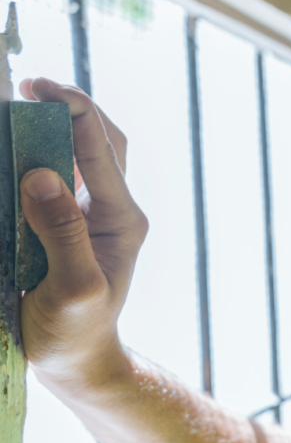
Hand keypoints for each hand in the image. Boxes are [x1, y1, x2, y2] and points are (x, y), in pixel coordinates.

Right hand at [18, 78, 147, 386]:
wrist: (77, 358)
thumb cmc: (75, 331)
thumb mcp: (71, 289)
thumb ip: (61, 233)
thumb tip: (41, 175)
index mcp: (122, 218)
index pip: (102, 151)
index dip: (73, 111)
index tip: (36, 87)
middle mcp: (114, 208)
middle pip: (102, 140)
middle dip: (70, 106)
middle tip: (27, 84)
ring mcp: (95, 213)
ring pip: (85, 152)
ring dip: (56, 123)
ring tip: (20, 101)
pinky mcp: (73, 220)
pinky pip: (64, 174)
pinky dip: (43, 150)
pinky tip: (17, 141)